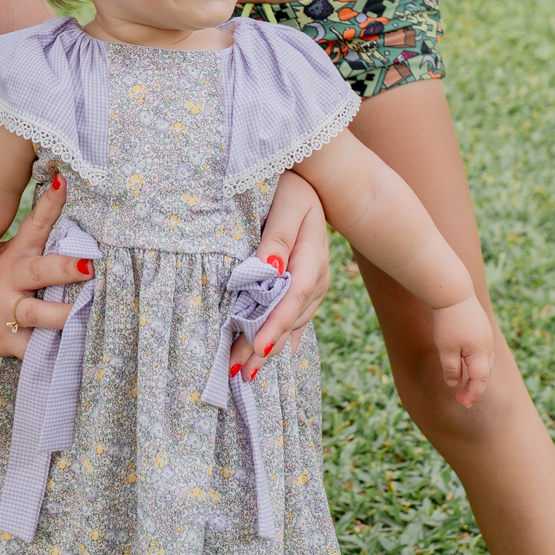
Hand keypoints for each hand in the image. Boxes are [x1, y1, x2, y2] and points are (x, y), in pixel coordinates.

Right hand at [0, 173, 87, 360]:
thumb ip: (30, 249)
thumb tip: (68, 220)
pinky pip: (35, 350)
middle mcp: (9, 282)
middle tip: (89, 265)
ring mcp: (7, 313)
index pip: (34, 225)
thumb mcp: (1, 261)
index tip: (65, 183)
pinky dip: (56, 352)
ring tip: (87, 314)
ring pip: (39, 313)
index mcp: (12, 257)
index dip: (50, 204)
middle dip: (65, 268)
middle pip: (40, 271)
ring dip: (64, 314)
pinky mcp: (7, 342)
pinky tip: (76, 350)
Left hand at [232, 171, 331, 379]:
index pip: (293, 296)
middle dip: (265, 347)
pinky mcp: (304, 286)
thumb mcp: (288, 201)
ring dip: (269, 347)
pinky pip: (293, 318)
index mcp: (312, 255)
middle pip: (291, 319)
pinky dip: (278, 336)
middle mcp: (317, 276)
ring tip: (244, 372)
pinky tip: (268, 355)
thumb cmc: (292, 185)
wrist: (315, 181)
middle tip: (238, 373)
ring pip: (292, 324)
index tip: (256, 347)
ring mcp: (313, 284)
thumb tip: (269, 268)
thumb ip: (279, 235)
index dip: (275, 324)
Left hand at [431, 294, 493, 407]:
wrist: (452, 290)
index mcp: (481, 353)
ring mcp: (485, 334)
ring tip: (463, 384)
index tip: (463, 405)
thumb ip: (451, 368)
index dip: (472, 394)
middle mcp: (487, 345)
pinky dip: (473, 360)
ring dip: (475, 374)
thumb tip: (454, 384)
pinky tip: (464, 361)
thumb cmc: (448, 320)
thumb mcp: (446, 348)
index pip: (480, 381)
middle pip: (484, 372)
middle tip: (462, 399)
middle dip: (474, 387)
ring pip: (483, 361)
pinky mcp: (480, 325)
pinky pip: (480, 349)